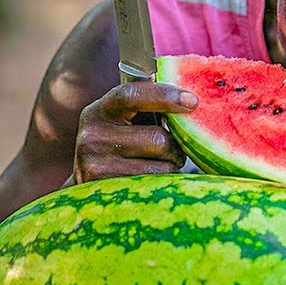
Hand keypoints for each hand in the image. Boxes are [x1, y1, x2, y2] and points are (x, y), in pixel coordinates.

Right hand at [72, 81, 195, 183]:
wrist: (91, 185)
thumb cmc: (122, 145)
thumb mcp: (125, 122)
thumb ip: (150, 107)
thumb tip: (193, 98)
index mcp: (100, 111)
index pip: (131, 96)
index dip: (164, 96)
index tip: (193, 101)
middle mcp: (92, 136)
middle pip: (158, 140)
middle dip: (175, 147)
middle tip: (171, 150)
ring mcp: (96, 164)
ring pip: (163, 166)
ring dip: (170, 167)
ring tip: (157, 165)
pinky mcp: (108, 188)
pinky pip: (157, 184)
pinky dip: (163, 183)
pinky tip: (151, 181)